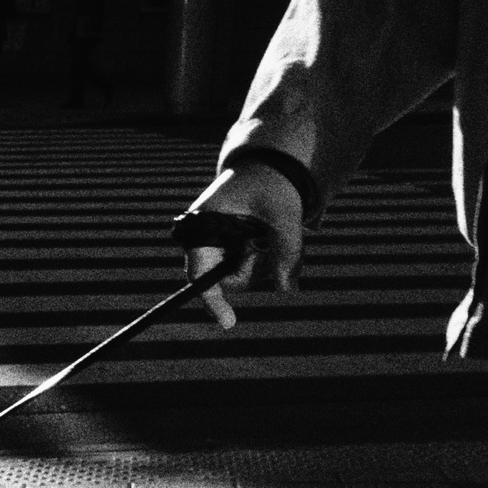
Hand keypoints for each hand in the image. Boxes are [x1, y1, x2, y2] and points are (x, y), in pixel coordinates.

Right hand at [181, 160, 304, 329]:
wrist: (272, 164)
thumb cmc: (273, 182)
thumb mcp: (284, 214)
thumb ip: (287, 251)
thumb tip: (287, 290)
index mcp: (205, 224)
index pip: (200, 271)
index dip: (212, 300)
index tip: (229, 323)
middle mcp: (205, 237)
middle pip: (226, 278)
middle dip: (256, 272)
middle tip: (277, 249)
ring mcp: (219, 242)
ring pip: (241, 276)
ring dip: (265, 266)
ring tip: (281, 239)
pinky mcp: (232, 245)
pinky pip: (249, 267)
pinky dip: (267, 261)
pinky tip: (275, 241)